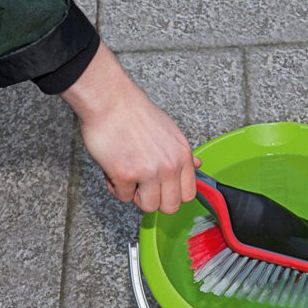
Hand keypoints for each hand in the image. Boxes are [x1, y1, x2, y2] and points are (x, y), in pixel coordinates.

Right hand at [60, 42, 200, 212]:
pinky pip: (123, 197)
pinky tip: (114, 170)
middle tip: (143, 187)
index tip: (163, 190)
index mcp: (182, 156)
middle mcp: (169, 166)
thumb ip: (182, 155)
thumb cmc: (135, 113)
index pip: (189, 194)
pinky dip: (116, 186)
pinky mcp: (125, 175)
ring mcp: (148, 172)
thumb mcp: (170, 132)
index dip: (173, 195)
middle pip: (170, 207)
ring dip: (135, 195)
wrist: (110, 100)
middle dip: (155, 200)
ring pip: (148, 206)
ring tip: (128, 177)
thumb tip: (197, 166)